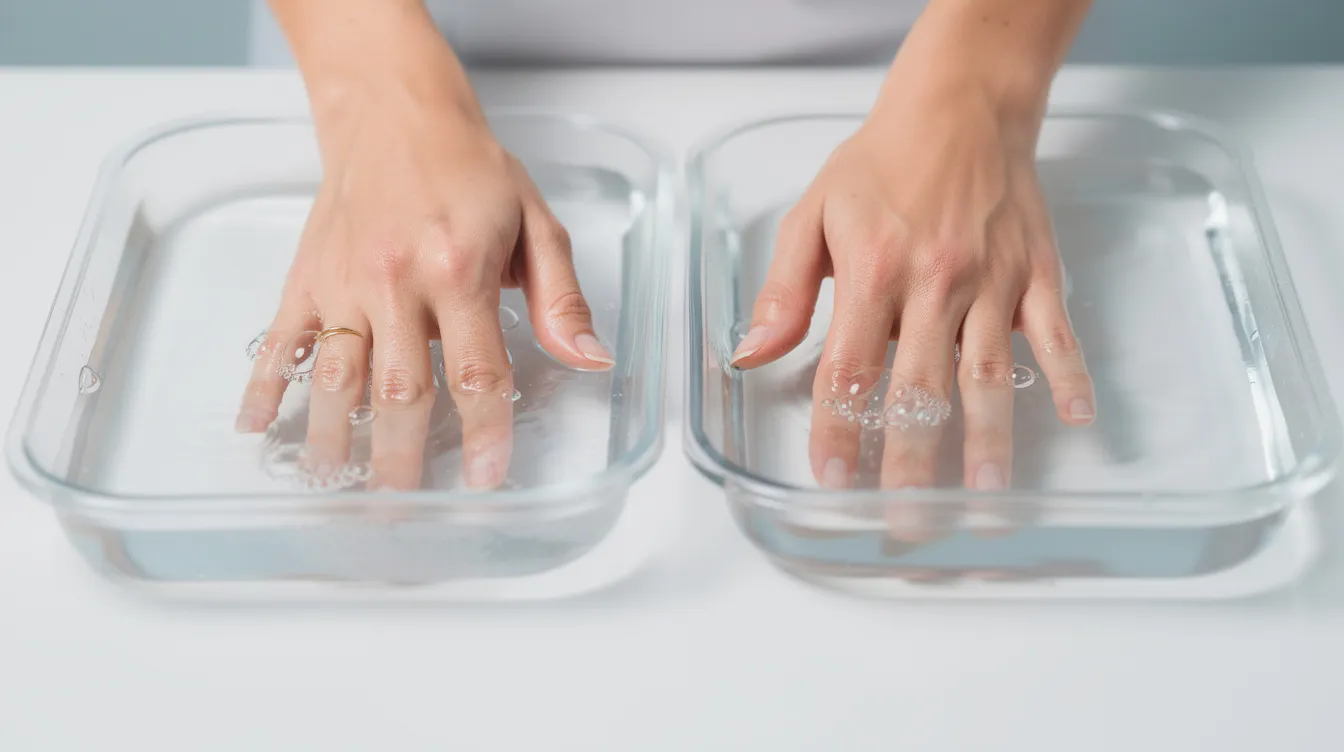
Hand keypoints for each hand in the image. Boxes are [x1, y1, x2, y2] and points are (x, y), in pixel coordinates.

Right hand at [236, 64, 612, 490]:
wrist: (394, 111)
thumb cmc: (471, 169)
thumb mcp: (538, 222)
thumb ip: (561, 298)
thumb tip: (592, 360)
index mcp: (459, 271)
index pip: (477, 371)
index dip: (485, 432)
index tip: (487, 479)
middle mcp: (395, 283)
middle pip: (399, 390)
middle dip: (403, 459)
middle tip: (404, 511)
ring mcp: (343, 284)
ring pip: (335, 377)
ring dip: (336, 441)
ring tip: (338, 490)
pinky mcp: (306, 278)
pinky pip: (281, 341)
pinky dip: (265, 386)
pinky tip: (257, 429)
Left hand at [731, 29, 1094, 534]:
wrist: (959, 106)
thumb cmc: (879, 164)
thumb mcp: (811, 216)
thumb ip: (783, 291)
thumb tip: (749, 354)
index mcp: (873, 274)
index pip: (849, 371)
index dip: (839, 432)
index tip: (834, 482)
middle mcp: (934, 284)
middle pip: (920, 390)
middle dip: (911, 462)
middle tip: (909, 520)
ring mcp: (992, 282)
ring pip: (988, 374)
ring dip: (988, 438)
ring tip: (985, 495)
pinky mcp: (1037, 272)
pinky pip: (1057, 332)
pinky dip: (1070, 375)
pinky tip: (1078, 419)